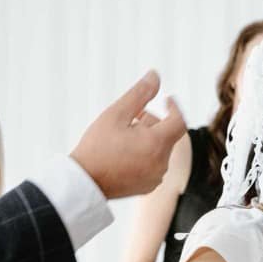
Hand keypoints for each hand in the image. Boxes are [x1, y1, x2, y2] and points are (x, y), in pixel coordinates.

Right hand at [70, 70, 186, 200]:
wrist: (83, 182)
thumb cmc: (97, 146)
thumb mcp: (116, 114)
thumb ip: (139, 94)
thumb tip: (155, 75)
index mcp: (157, 145)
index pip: (179, 121)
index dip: (175, 107)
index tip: (167, 99)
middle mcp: (162, 164)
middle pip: (167, 135)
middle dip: (152, 122)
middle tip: (131, 116)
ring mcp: (155, 178)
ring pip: (159, 150)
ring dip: (147, 138)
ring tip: (123, 135)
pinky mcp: (147, 187)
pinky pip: (152, 164)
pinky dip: (144, 154)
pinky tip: (122, 152)